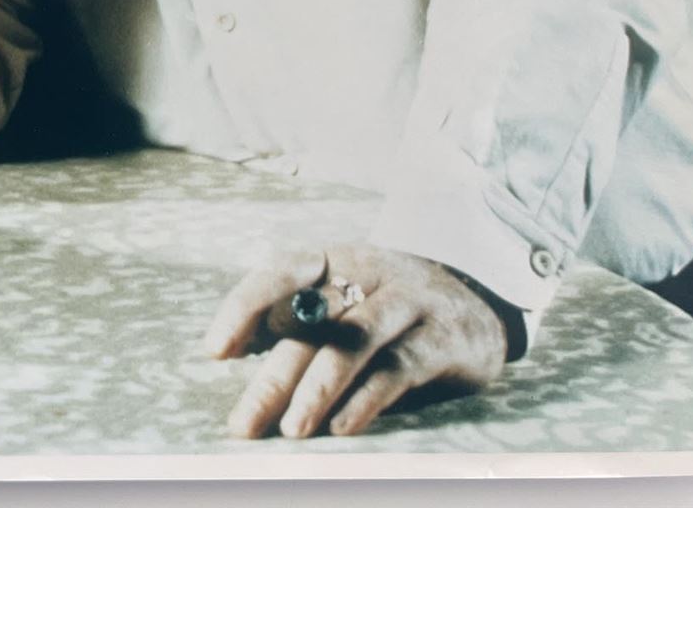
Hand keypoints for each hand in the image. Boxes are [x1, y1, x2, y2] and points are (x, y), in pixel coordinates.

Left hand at [203, 244, 509, 438]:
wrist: (477, 306)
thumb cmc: (388, 312)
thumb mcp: (344, 302)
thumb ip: (299, 323)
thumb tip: (231, 355)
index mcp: (334, 261)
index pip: (280, 272)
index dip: (244, 307)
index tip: (215, 351)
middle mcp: (367, 273)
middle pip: (310, 325)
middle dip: (272, 379)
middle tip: (243, 424)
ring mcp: (408, 301)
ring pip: (353, 342)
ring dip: (317, 388)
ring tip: (292, 430)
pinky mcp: (442, 338)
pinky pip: (398, 368)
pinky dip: (366, 399)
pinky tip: (342, 427)